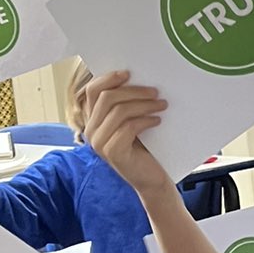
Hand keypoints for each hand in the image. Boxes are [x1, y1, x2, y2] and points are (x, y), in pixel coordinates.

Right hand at [80, 72, 170, 200]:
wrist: (151, 179)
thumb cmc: (144, 149)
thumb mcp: (132, 122)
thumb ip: (126, 104)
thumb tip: (135, 77)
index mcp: (93, 120)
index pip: (92, 90)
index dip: (109, 78)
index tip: (129, 73)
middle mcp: (91, 131)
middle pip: (107, 98)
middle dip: (133, 91)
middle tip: (155, 91)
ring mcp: (99, 143)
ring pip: (118, 110)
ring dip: (144, 104)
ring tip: (162, 104)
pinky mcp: (112, 152)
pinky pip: (128, 126)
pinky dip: (145, 120)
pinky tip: (157, 121)